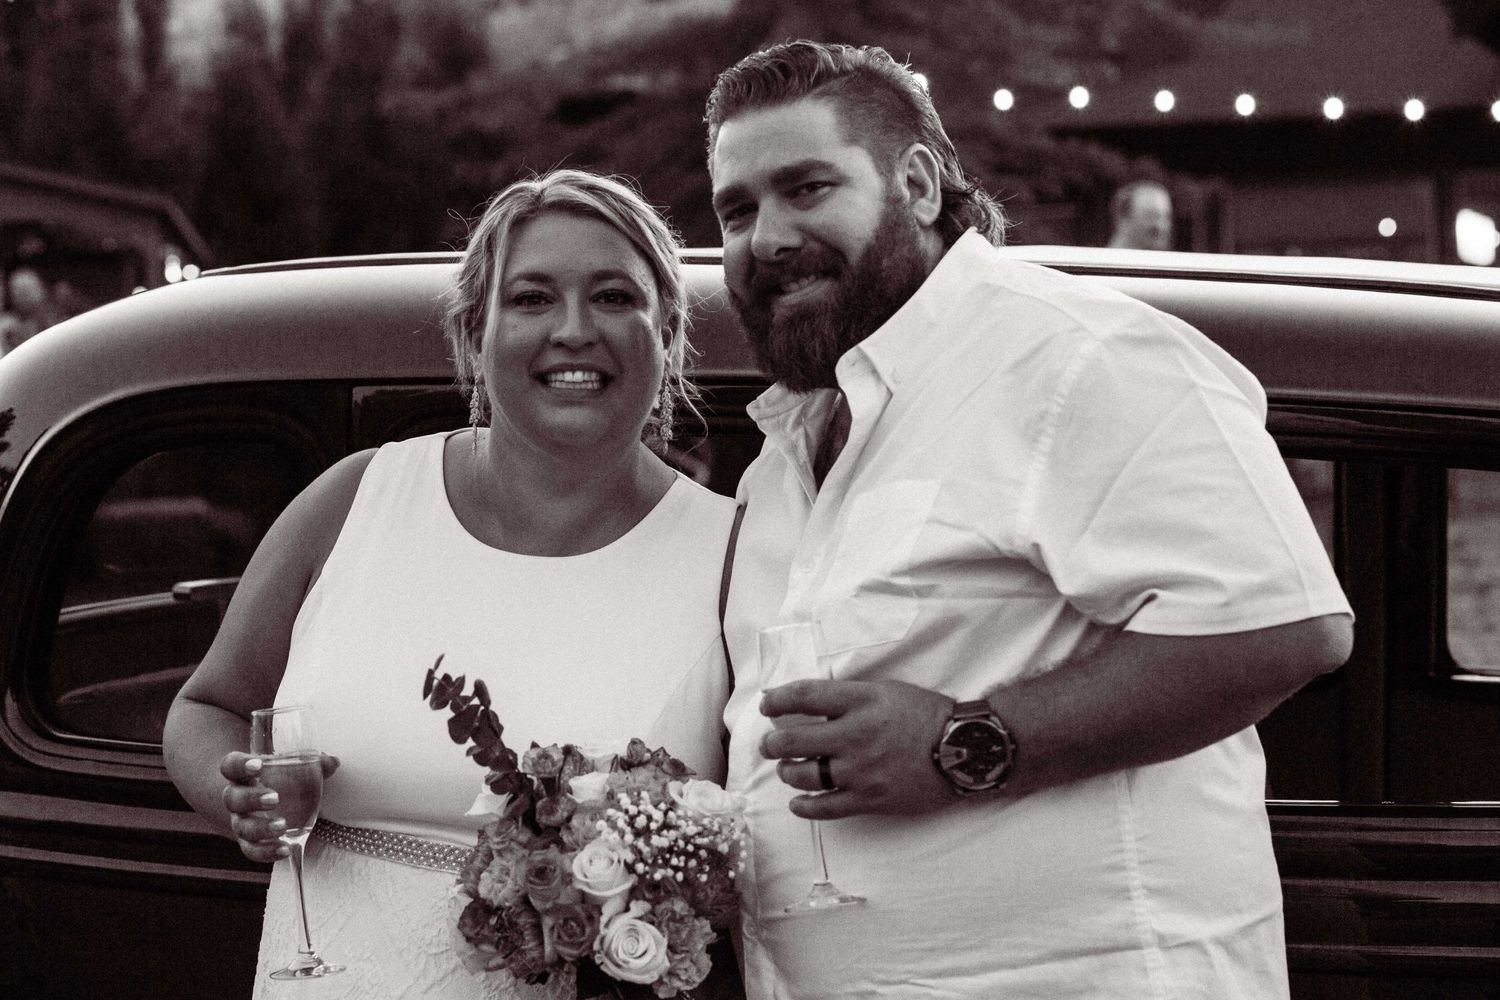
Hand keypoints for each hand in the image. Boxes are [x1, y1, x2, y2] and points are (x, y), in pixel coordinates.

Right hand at [218, 750, 338, 862]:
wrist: (258, 803)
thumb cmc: (277, 778)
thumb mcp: (291, 768)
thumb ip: (312, 763)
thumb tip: (332, 762)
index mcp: (242, 774)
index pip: (231, 765)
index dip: (240, 765)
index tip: (258, 765)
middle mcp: (235, 797)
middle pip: (232, 798)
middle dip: (252, 799)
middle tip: (274, 798)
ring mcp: (240, 821)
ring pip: (242, 828)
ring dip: (261, 828)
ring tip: (283, 827)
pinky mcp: (248, 842)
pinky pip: (252, 850)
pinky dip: (267, 852)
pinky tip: (285, 849)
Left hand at [759, 679, 956, 819]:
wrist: (966, 748)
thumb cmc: (926, 714)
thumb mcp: (886, 690)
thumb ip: (847, 696)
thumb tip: (805, 700)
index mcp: (860, 701)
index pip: (804, 696)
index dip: (777, 700)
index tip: (766, 705)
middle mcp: (856, 734)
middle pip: (793, 740)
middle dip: (773, 743)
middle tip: (770, 744)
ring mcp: (862, 770)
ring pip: (804, 776)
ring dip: (787, 772)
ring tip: (788, 769)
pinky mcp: (871, 799)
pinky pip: (826, 808)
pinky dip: (805, 807)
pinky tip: (798, 803)